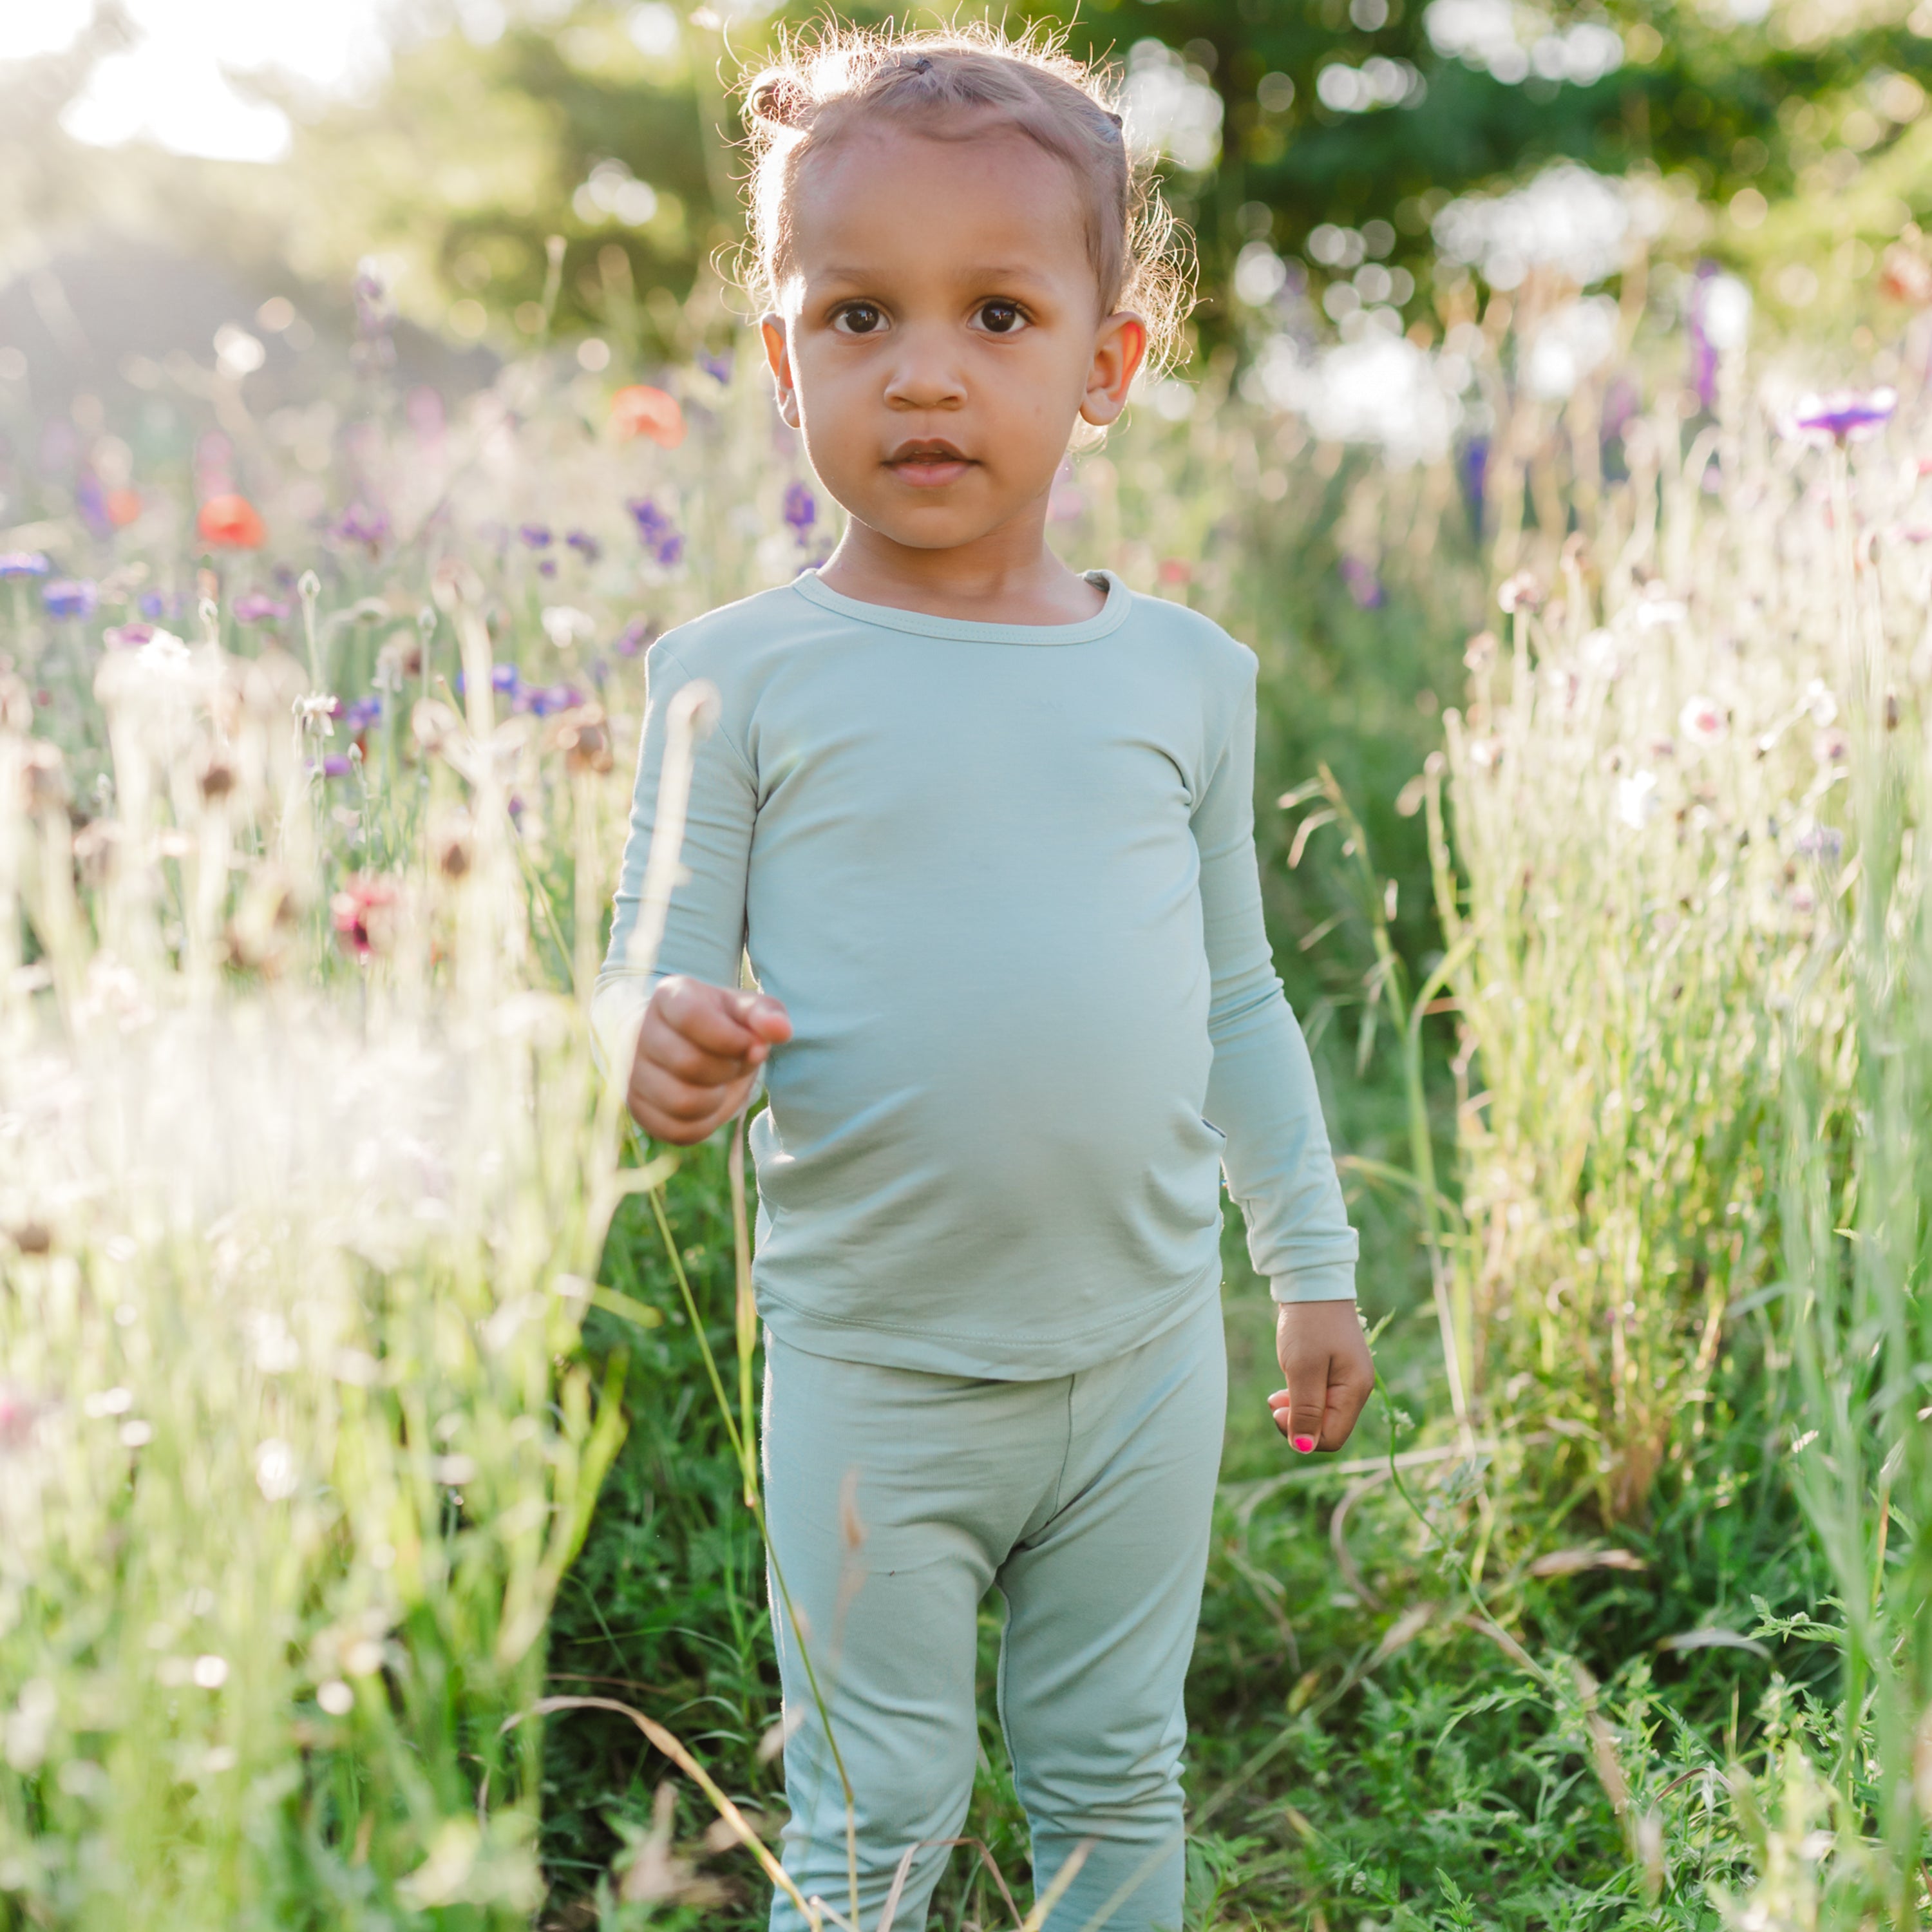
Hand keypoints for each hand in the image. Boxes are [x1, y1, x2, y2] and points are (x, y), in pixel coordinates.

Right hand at [626, 976, 792, 1143]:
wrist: (689, 1044)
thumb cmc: (724, 1023)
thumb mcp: (747, 1011)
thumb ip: (766, 1015)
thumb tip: (781, 1031)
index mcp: (669, 997)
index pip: (692, 1017)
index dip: (730, 1038)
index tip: (751, 1045)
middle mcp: (641, 1032)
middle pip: (690, 1064)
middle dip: (727, 1070)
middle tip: (735, 1062)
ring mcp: (634, 1072)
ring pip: (682, 1102)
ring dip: (717, 1099)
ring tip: (721, 1083)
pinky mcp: (638, 1108)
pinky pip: (677, 1131)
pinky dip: (705, 1124)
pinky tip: (710, 1103)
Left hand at [1267, 1301, 1374, 1454]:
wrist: (1311, 1283)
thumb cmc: (1308, 1324)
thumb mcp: (1303, 1368)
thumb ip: (1305, 1409)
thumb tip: (1304, 1447)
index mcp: (1355, 1390)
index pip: (1332, 1437)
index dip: (1304, 1435)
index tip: (1279, 1411)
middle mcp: (1356, 1389)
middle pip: (1327, 1429)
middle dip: (1298, 1423)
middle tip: (1274, 1402)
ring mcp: (1346, 1380)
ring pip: (1320, 1415)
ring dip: (1296, 1411)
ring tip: (1275, 1396)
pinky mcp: (1333, 1371)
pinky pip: (1318, 1399)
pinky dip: (1299, 1398)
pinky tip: (1285, 1388)